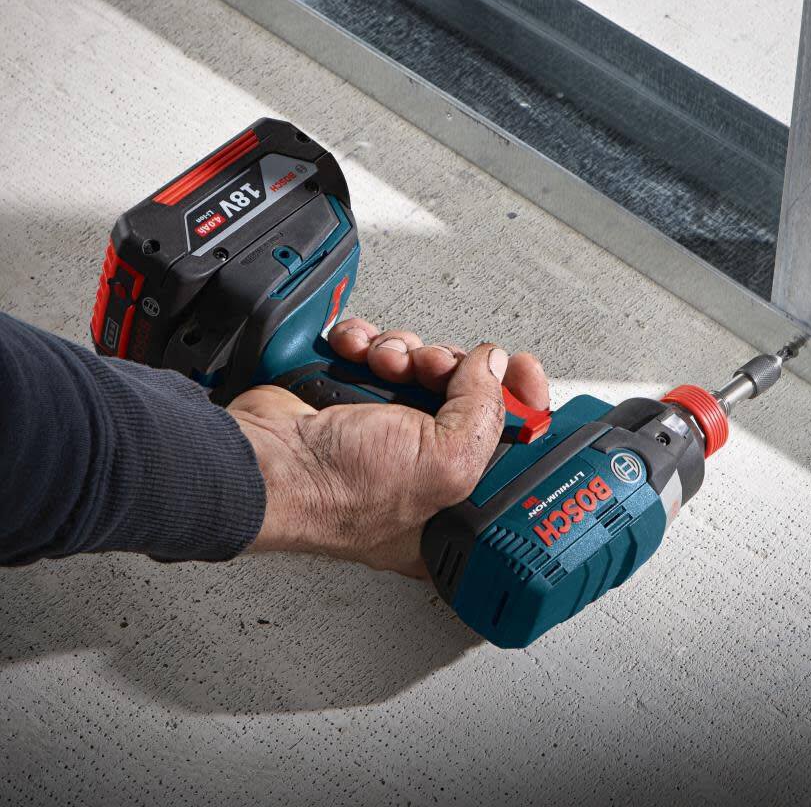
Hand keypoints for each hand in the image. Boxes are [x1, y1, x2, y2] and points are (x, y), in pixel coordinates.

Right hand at [231, 320, 548, 577]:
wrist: (262, 461)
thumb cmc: (337, 491)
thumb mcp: (440, 463)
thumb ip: (483, 411)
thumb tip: (492, 364)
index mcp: (452, 495)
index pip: (511, 441)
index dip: (521, 400)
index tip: (522, 371)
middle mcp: (421, 463)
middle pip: (467, 390)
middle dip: (450, 367)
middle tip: (430, 370)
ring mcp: (385, 426)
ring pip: (422, 363)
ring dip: (404, 352)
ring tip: (382, 365)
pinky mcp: (354, 394)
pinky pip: (378, 350)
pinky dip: (366, 342)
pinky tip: (353, 354)